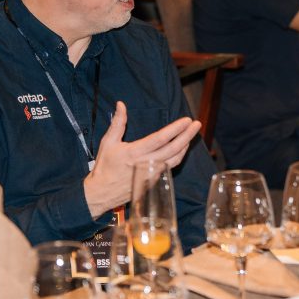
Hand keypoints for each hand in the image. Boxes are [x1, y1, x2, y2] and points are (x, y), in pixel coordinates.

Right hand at [83, 101, 201, 217]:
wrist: (101, 194)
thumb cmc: (104, 167)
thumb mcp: (107, 143)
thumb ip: (117, 123)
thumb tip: (121, 104)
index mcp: (135, 152)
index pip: (161, 138)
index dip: (175, 129)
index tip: (187, 120)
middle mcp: (146, 163)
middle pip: (173, 149)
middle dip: (187, 135)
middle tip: (197, 124)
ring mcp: (152, 174)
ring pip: (175, 160)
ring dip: (185, 146)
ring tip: (192, 134)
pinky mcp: (154, 181)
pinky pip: (171, 167)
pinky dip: (178, 157)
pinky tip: (182, 148)